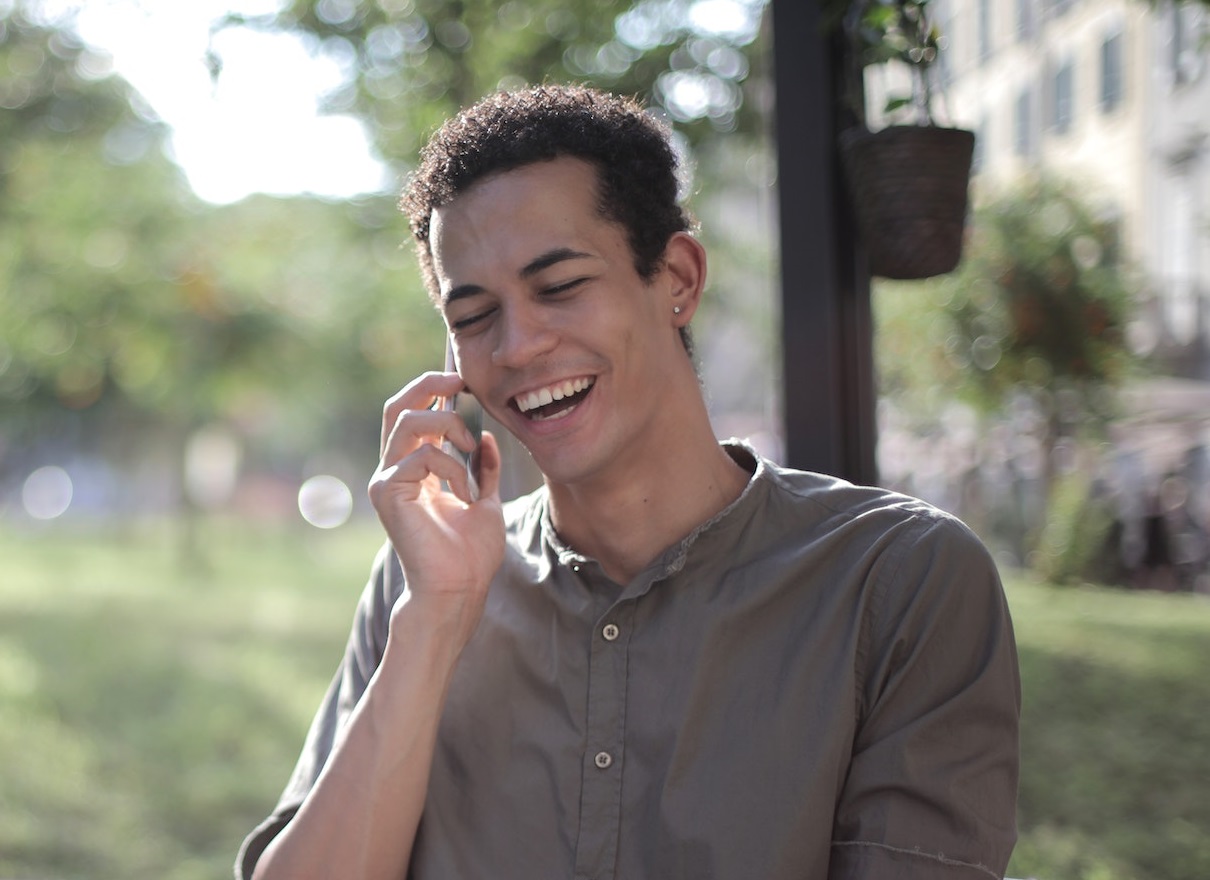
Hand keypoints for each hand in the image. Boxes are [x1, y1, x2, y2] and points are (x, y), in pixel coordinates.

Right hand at [368, 371, 505, 640]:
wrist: (459, 588)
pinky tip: (465, 493)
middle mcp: (394, 470)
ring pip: (409, 421)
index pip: (414, 414)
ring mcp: (386, 480)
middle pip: (397, 406)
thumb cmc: (470, 553)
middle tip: (461, 382)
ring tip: (473, 448)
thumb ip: (483, 469)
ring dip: (449, 425)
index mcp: (414, 469)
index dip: (434, 390)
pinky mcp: (387, 492)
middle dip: (428, 384)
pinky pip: (423, 455)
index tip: (466, 384)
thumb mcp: (485, 500)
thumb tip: (487, 438)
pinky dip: (453, 466)